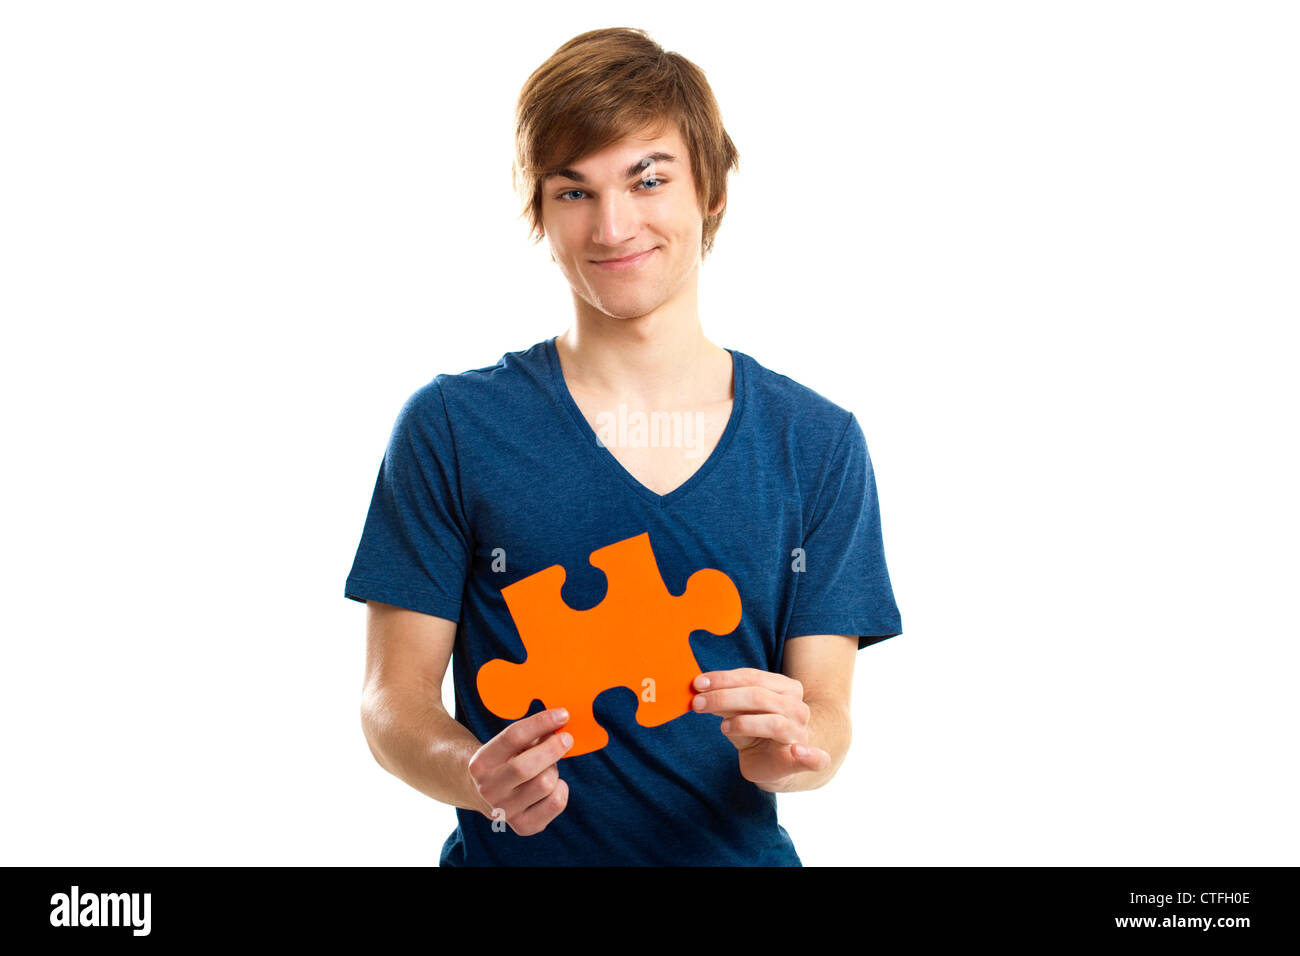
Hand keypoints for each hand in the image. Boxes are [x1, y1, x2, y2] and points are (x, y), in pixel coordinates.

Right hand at [467, 707, 572, 835]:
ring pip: (545, 784)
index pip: (513, 737)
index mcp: (480, 763)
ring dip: (554, 770)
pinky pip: (556, 803)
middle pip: (526, 767)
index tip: (563, 714)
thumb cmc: (505, 760)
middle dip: (552, 748)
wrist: (484, 793)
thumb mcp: (509, 744)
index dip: (541, 722)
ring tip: (547, 767)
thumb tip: (562, 723)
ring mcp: (504, 811)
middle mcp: (488, 790)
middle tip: (567, 738)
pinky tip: (553, 785)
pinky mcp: (523, 826)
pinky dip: (561, 789)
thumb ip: (533, 734)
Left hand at [691, 668, 829, 788]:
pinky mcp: (802, 761)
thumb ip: (726, 702)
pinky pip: (815, 759)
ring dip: (744, 723)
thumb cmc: (758, 731)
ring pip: (774, 722)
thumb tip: (700, 689)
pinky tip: (798, 752)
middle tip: (697, 703)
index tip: (698, 683)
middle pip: (759, 696)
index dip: (724, 679)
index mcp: (785, 688)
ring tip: (723, 727)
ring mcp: (800, 733)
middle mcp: (796, 708)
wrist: (779, 764)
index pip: (753, 677)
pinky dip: (810, 755)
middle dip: (724, 697)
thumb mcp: (739, 713)